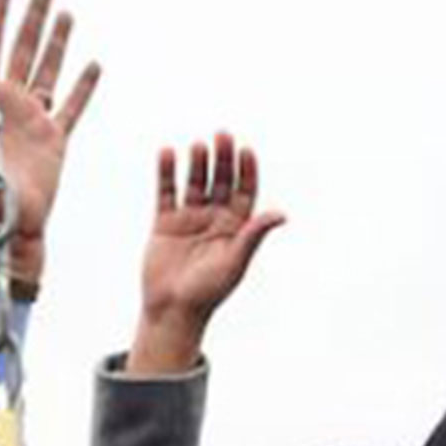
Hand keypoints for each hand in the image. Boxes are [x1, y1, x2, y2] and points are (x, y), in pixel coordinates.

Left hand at [0, 0, 100, 288]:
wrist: (1, 227)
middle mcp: (7, 104)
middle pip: (22, 49)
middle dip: (31, 16)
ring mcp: (32, 121)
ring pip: (48, 69)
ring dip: (57, 41)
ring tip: (65, 10)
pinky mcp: (55, 140)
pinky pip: (73, 106)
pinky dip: (84, 86)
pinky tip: (92, 64)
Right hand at [127, 133, 285, 373]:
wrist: (172, 310)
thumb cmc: (208, 292)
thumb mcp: (235, 262)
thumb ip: (253, 235)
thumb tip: (281, 214)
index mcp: (236, 227)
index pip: (245, 191)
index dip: (247, 171)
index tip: (246, 151)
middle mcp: (214, 218)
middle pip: (220, 181)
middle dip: (223, 159)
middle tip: (223, 135)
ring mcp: (189, 218)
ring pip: (195, 183)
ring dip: (197, 163)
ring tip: (198, 145)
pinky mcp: (165, 222)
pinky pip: (166, 192)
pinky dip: (166, 172)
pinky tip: (167, 153)